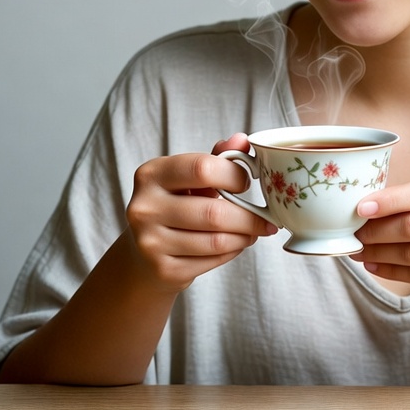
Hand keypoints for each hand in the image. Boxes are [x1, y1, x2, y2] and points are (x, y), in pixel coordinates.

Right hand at [124, 133, 276, 292]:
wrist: (142, 255)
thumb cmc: (173, 206)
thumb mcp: (187, 178)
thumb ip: (215, 158)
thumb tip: (242, 139)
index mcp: (151, 174)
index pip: (202, 168)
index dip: (234, 175)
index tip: (247, 182)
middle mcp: (145, 207)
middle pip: (213, 212)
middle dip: (249, 216)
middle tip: (266, 217)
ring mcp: (150, 242)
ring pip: (216, 240)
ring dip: (245, 236)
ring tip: (254, 230)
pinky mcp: (163, 269)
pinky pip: (212, 260)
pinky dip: (232, 251)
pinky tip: (236, 243)